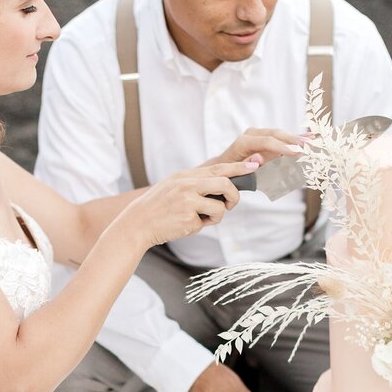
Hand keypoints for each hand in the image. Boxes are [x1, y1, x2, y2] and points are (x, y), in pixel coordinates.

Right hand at [121, 160, 259, 249]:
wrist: (137, 223)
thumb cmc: (158, 208)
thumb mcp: (174, 187)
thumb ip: (196, 184)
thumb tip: (223, 185)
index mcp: (186, 176)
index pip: (218, 168)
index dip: (239, 167)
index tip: (254, 165)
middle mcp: (187, 184)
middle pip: (225, 183)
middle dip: (234, 196)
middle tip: (231, 204)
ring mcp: (188, 201)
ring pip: (220, 207)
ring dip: (216, 216)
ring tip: (201, 219)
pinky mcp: (188, 218)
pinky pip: (207, 223)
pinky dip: (201, 226)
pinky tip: (185, 225)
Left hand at [214, 127, 303, 166]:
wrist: (222, 167)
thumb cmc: (228, 172)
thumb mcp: (234, 172)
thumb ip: (247, 165)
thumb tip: (259, 159)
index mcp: (243, 142)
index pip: (266, 141)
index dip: (283, 146)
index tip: (297, 152)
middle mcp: (251, 134)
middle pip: (276, 134)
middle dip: (293, 140)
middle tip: (309, 145)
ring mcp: (259, 135)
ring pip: (280, 134)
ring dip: (297, 138)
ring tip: (313, 141)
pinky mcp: (265, 138)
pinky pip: (281, 137)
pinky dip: (294, 137)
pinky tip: (310, 135)